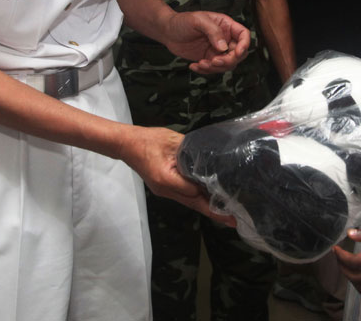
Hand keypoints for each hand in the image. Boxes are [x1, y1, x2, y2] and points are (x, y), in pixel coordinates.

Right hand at [117, 125, 235, 225]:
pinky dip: (198, 199)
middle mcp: (165, 190)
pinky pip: (184, 196)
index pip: (193, 191)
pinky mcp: (164, 188)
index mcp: (166, 179)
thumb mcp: (172, 141)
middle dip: (213, 212)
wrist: (127, 145)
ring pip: (189, 202)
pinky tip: (209, 199)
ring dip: (207, 207)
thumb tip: (210, 158)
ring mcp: (164, 191)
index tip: (230, 200)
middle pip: (193, 203)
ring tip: (226, 213)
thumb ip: (191, 151)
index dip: (211, 194)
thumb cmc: (149, 140)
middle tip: (233, 221)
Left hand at [164, 11, 249, 73]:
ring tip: (201, 64)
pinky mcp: (209, 59)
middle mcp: (225, 38)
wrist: (167, 31)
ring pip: (227, 64)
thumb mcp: (198, 21)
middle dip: (229, 60)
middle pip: (238, 53)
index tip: (237, 53)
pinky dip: (205, 71)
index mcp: (226, 25)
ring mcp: (217, 50)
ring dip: (216, 68)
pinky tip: (194, 66)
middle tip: (214, 61)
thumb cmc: (182, 21)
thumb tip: (224, 47)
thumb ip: (213, 31)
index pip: (243, 35)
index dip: (244, 44)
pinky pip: (213, 69)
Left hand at [337, 224, 360, 300]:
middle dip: (343, 266)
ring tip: (346, 265)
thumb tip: (349, 233)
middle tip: (338, 256)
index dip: (342, 256)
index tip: (336, 249)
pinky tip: (358, 277)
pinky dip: (360, 287)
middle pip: (356, 277)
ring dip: (350, 277)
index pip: (356, 262)